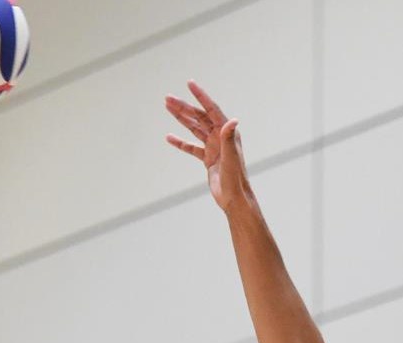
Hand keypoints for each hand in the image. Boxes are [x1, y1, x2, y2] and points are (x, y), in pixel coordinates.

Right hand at [163, 80, 249, 210]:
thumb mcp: (230, 158)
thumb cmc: (235, 179)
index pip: (211, 109)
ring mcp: (213, 147)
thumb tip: (232, 120)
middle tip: (167, 98)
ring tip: (167, 108)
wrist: (234, 198)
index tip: (189, 83)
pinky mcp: (208, 159)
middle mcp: (220, 137)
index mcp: (227, 133)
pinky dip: (180, 142)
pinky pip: (191, 147)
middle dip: (184, 106)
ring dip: (181, 118)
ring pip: (194, 129)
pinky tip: (169, 137)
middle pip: (199, 117)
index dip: (200, 96)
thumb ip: (229, 138)